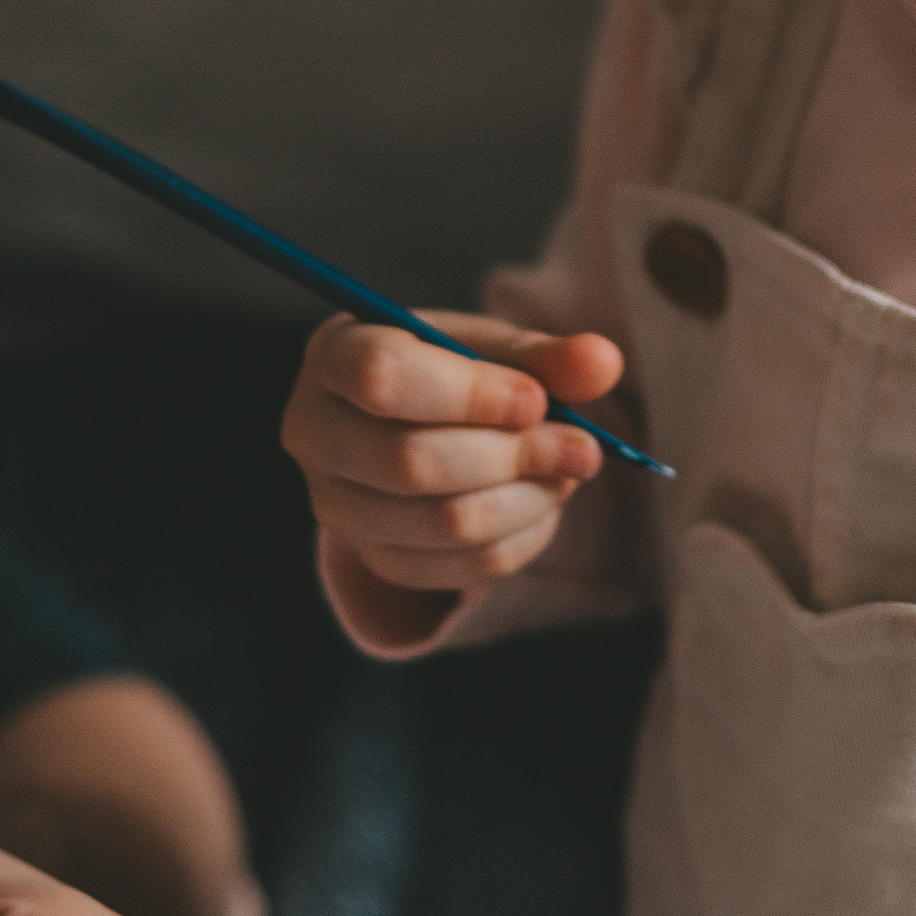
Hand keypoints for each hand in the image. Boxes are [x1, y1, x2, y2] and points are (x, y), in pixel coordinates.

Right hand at [282, 312, 623, 642]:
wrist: (422, 426)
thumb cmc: (455, 371)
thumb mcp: (494, 348)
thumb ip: (547, 355)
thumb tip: (601, 362)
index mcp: (334, 356)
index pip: (382, 376)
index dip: (470, 393)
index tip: (535, 399)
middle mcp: (315, 434)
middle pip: (412, 463)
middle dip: (514, 455)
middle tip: (580, 445)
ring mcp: (338, 507)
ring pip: (443, 523)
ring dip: (528, 498)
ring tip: (568, 468)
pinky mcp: (377, 559)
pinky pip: (462, 567)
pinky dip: (522, 535)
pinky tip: (542, 500)